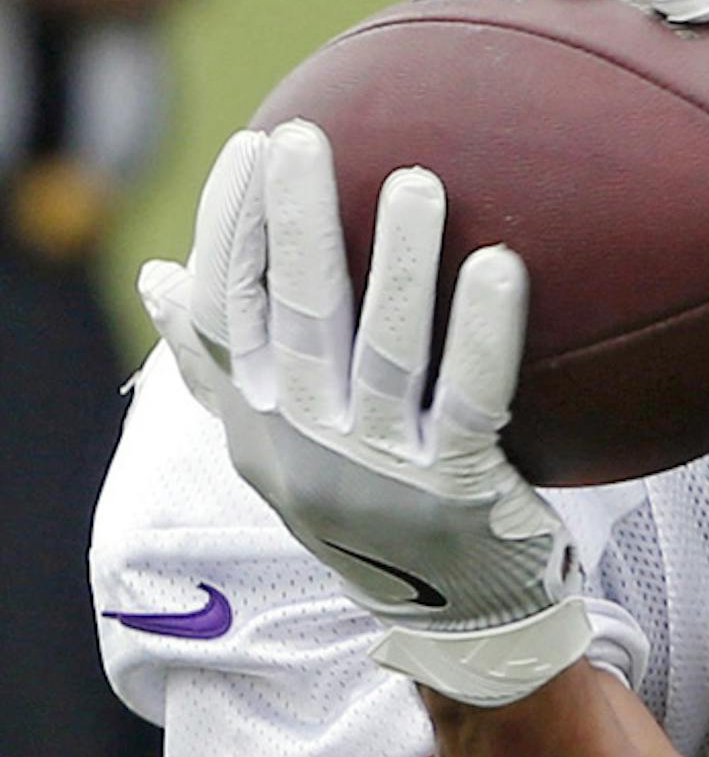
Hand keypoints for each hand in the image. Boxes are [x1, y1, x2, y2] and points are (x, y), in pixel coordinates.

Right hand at [138, 121, 592, 706]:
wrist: (458, 621)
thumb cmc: (369, 510)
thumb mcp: (278, 451)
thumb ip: (222, 370)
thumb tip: (158, 278)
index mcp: (262, 424)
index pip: (225, 313)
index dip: (231, 229)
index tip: (249, 149)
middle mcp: (310, 446)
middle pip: (296, 316)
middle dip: (297, 221)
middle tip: (304, 135)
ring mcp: (384, 472)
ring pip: (388, 350)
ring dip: (400, 262)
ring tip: (418, 181)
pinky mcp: (459, 493)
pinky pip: (474, 397)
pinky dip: (485, 331)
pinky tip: (502, 264)